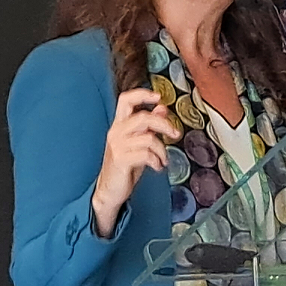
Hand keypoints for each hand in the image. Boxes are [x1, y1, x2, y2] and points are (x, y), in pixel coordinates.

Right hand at [91, 88, 180, 237]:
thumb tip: (162, 108)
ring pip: (148, 138)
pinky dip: (156, 161)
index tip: (159, 96)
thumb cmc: (125, 165)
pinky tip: (157, 166)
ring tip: (163, 159)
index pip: (126, 100)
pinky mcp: (121, 160)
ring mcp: (117, 146)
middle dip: (164, 124)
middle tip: (175, 133)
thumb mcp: (138, 143)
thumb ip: (149, 125)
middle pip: (144, 117)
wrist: (110, 190)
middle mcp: (116, 132)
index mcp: (119, 124)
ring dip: (162, 150)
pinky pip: (146, 154)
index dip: (142, 94)